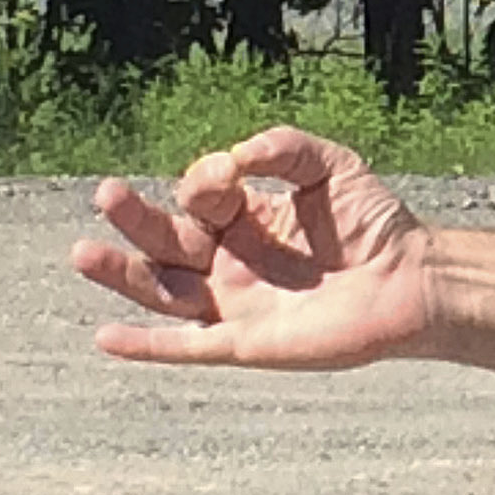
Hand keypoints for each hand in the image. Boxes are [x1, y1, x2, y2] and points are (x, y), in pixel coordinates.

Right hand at [70, 125, 432, 368]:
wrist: (412, 279)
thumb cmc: (375, 222)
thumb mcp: (331, 166)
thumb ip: (282, 148)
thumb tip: (232, 155)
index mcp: (245, 216)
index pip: (200, 195)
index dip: (206, 180)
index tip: (234, 171)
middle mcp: (230, 259)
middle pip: (165, 240)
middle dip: (134, 219)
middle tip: (106, 194)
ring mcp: (234, 303)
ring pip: (162, 291)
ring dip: (121, 275)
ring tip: (82, 254)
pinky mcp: (245, 342)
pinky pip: (186, 347)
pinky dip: (145, 346)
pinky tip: (105, 337)